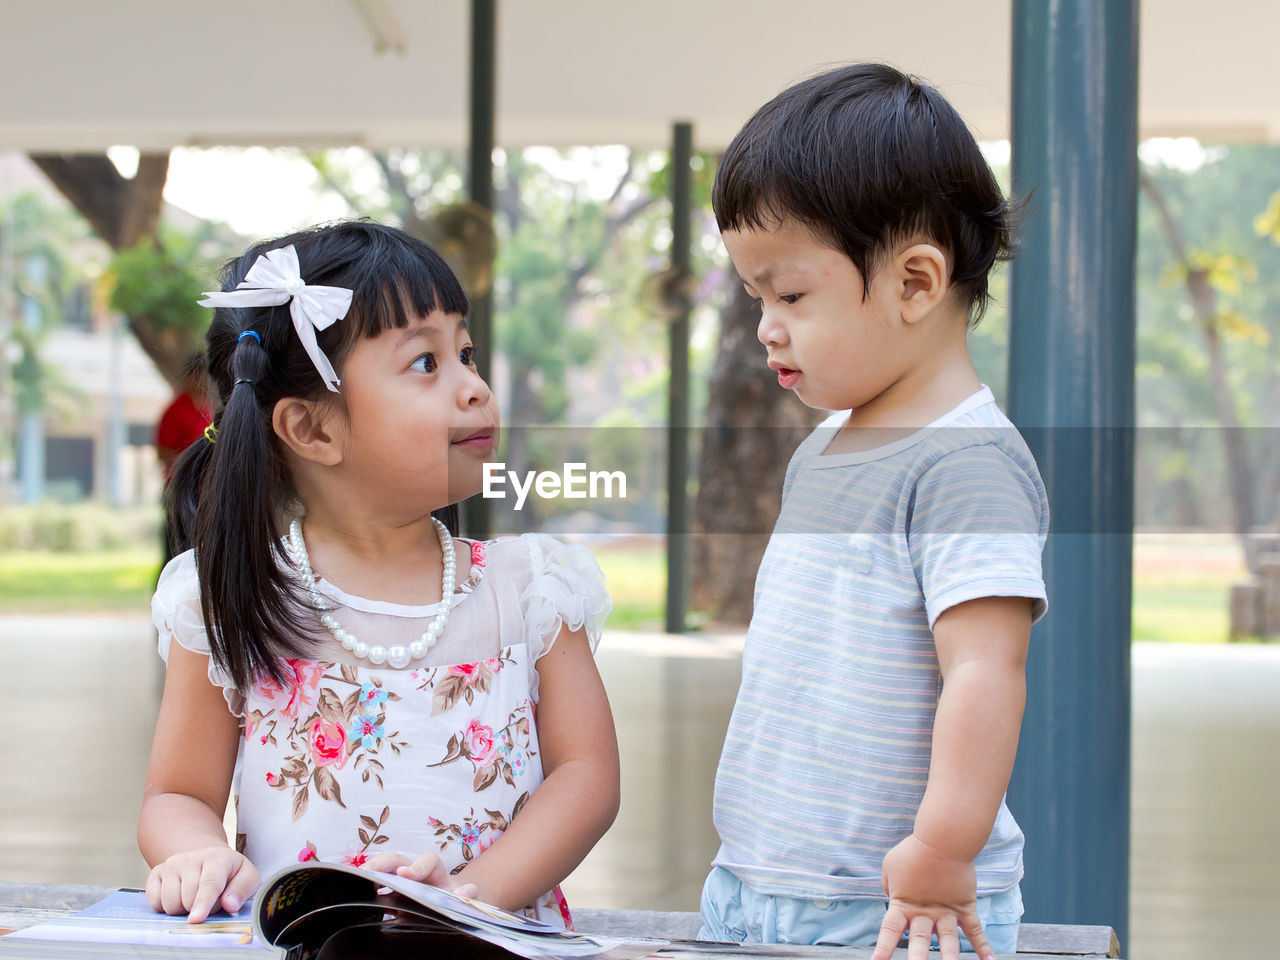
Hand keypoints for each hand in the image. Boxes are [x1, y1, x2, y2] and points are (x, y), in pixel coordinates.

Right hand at [144, 846, 259, 924]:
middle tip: (210, 901)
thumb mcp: (247, 877)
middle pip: (188, 898)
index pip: (209, 883)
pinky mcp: (156, 872)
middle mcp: (191, 858)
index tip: (196, 919)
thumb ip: (243, 890)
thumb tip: (230, 904)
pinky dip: (165, 907)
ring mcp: (172, 864)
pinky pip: (154, 902)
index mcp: (217, 858)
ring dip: (182, 910)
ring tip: (194, 898)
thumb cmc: (229, 872)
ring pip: (170, 902)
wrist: (207, 858)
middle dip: (200, 909)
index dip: (203, 903)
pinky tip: (178, 897)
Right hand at [364, 851, 479, 900]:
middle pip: (395, 860)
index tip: (405, 873)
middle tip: (366, 872)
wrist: (452, 905)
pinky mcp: (391, 899)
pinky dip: (364, 892)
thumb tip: (462, 894)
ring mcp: (400, 885)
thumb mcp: (468, 897)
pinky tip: (353, 899)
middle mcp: (414, 873)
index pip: (426, 861)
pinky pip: (376, 892)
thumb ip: (469, 894)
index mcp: (434, 871)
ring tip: (353, 882)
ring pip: (381, 872)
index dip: (416, 866)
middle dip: (380, 864)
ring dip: (368, 875)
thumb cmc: (458, 898)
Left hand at [871, 834, 994, 959]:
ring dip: (950, 958)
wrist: (943, 838)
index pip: (890, 930)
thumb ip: (889, 886)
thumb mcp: (890, 866)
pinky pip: (976, 930)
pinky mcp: (965, 907)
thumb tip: (893, 898)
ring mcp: (947, 912)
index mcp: (903, 904)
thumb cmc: (913, 850)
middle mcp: (925, 913)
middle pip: (919, 941)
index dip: (882, 948)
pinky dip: (984, 946)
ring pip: (949, 942)